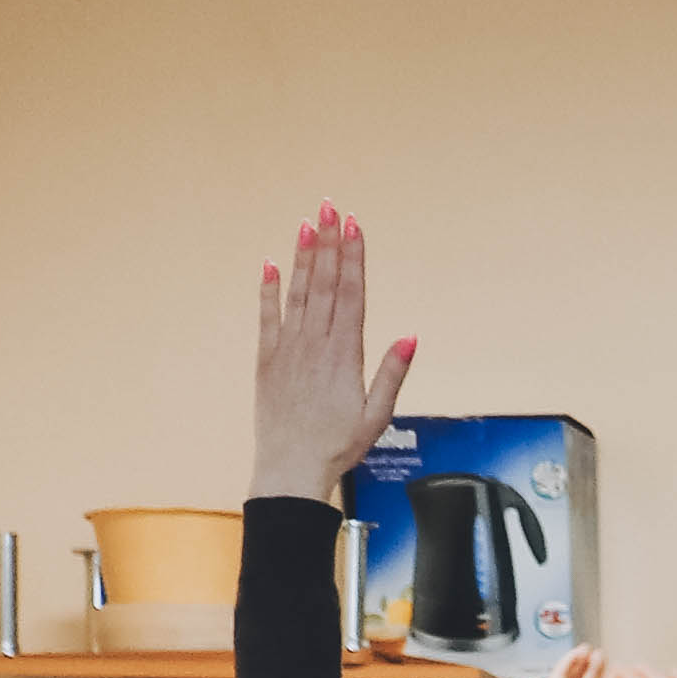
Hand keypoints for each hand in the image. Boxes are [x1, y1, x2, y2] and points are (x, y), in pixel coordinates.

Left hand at [248, 207, 413, 505]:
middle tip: (331, 208)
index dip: (353, 257)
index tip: (355, 227)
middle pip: (325, 283)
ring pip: (298, 292)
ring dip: (303, 256)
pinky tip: (271, 263)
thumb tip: (409, 336)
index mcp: (345, 355)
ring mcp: (289, 349)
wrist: (290, 469)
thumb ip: (392, 373)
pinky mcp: (267, 359)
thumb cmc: (337, 446)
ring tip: (308, 223)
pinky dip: (269, 289)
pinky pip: (267, 316)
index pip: (351, 294)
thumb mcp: (377, 415)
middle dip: (329, 243)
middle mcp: (315, 344)